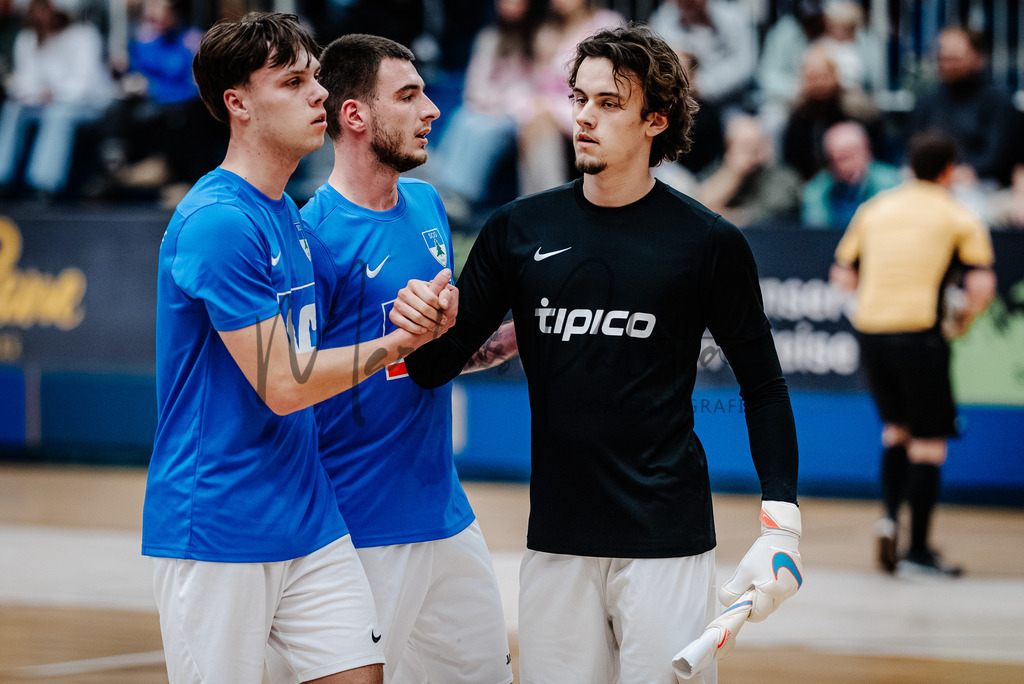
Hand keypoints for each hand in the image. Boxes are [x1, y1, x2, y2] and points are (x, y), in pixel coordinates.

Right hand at [389, 269, 456, 335]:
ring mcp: (397, 303)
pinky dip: (417, 328)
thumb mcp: (434, 291)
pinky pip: (406, 324)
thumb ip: (441, 285)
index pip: (430, 296)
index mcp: (414, 284)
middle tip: (443, 321)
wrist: (410, 311)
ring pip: (416, 317)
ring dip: (428, 324)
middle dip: (436, 316)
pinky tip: (423, 329)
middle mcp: (403, 292)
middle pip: (424, 308)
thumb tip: (448, 273)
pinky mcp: (392, 314)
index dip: (439, 305)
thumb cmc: (425, 300)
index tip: (446, 310)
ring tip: (435, 326)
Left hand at [719, 500, 802, 622]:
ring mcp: (792, 589)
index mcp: (771, 591)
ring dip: (764, 597)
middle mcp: (784, 593)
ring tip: (756, 581)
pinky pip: (782, 593)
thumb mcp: (743, 572)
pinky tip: (767, 576)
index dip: (748, 613)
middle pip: (767, 610)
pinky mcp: (796, 583)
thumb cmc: (760, 553)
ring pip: (774, 602)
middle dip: (755, 605)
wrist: (780, 536)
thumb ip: (734, 590)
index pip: (758, 615)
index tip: (740, 606)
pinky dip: (773, 590)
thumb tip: (727, 602)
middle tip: (746, 592)